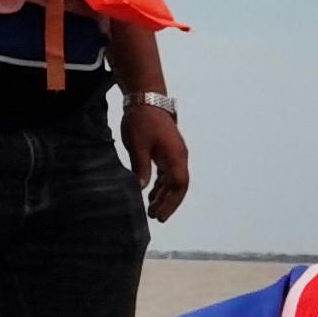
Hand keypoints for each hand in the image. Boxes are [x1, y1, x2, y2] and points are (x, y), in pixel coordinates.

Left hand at [121, 103, 188, 220]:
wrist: (147, 100)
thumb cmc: (142, 122)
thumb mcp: (138, 146)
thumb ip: (141, 168)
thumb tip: (141, 189)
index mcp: (175, 157)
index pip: (178, 186)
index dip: (171, 203)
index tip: (159, 216)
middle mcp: (179, 158)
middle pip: (179, 186)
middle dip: (168, 202)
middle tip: (155, 217)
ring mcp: (175, 154)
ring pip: (174, 180)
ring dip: (164, 194)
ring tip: (151, 207)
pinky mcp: (168, 151)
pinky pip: (168, 172)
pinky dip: (161, 184)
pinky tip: (151, 191)